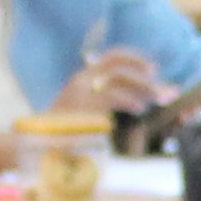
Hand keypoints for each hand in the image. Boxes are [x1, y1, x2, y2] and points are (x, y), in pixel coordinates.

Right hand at [48, 48, 167, 121]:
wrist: (42, 143)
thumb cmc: (70, 131)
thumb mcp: (90, 111)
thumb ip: (112, 101)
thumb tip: (145, 99)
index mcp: (84, 77)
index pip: (112, 57)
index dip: (134, 58)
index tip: (153, 68)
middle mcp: (81, 78)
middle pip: (115, 62)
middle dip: (140, 68)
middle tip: (158, 79)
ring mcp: (80, 90)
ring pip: (115, 77)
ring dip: (138, 86)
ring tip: (152, 99)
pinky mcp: (80, 104)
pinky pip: (110, 96)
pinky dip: (128, 100)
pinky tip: (138, 109)